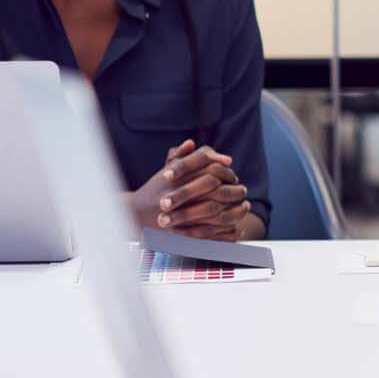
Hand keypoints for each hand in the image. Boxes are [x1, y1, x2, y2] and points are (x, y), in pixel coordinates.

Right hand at [130, 140, 249, 240]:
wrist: (134, 215)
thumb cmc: (154, 189)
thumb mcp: (165, 168)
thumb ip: (180, 154)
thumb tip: (193, 144)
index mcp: (175, 176)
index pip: (210, 169)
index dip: (225, 172)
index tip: (234, 175)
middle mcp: (177, 195)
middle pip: (216, 191)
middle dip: (234, 191)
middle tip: (243, 191)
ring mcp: (179, 215)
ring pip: (216, 212)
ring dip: (235, 210)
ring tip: (244, 208)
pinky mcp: (181, 233)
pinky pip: (210, 233)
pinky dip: (226, 232)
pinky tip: (236, 228)